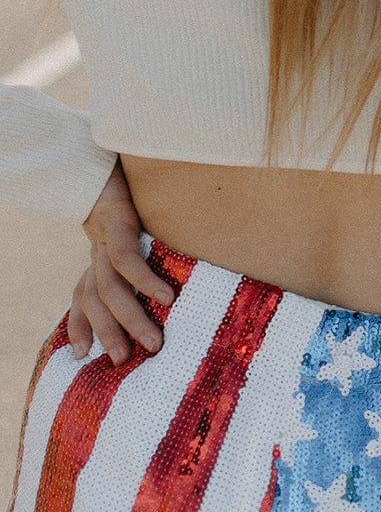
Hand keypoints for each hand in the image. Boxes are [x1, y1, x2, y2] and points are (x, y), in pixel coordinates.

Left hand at [73, 161, 173, 364]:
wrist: (106, 149)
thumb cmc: (125, 186)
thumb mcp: (129, 223)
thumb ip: (136, 247)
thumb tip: (172, 276)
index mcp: (96, 252)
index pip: (82, 295)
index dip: (79, 324)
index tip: (81, 354)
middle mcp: (96, 250)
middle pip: (95, 300)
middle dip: (107, 333)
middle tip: (124, 362)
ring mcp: (104, 238)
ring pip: (110, 288)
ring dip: (130, 318)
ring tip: (153, 342)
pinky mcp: (116, 223)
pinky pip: (126, 259)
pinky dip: (144, 280)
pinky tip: (166, 296)